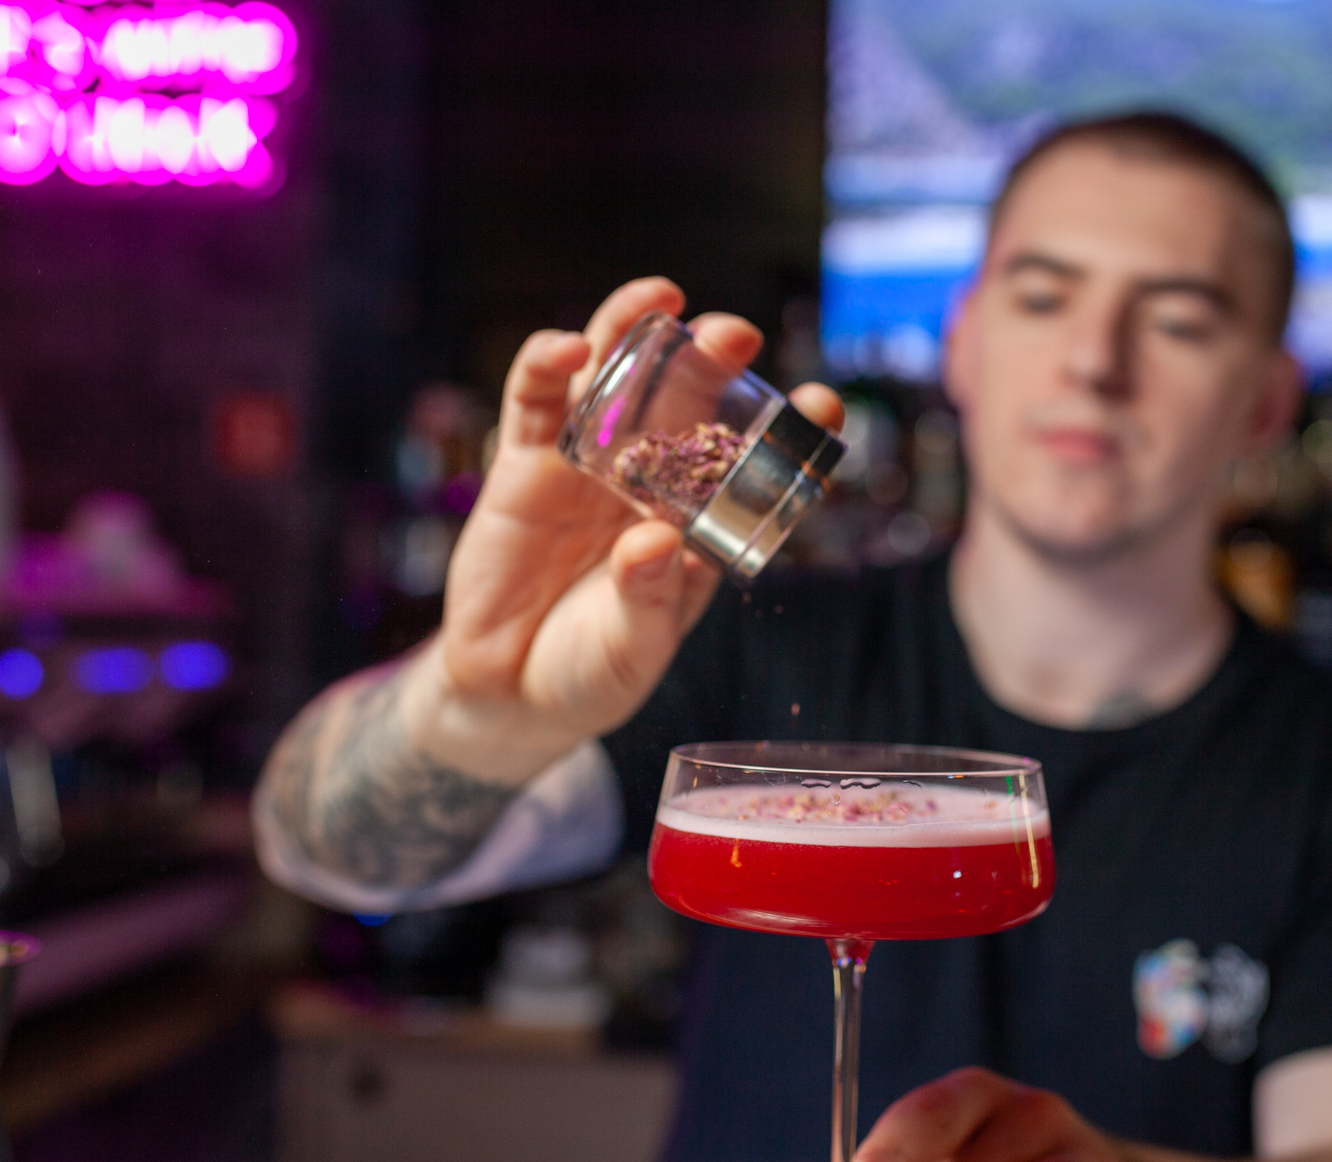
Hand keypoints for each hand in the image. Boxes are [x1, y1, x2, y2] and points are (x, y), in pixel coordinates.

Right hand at [435, 277, 842, 751]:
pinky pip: (536, 400)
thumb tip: (655, 540)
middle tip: (737, 335)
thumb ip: (648, 597)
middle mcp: (650, 479)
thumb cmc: (590, 672)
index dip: (790, 429)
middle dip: (714, 359)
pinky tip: (570, 349)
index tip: (824, 403)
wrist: (507, 694)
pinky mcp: (525, 464)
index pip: (754, 461)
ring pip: (615, 378)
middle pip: (686, 398)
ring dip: (635, 330)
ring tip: (659, 298)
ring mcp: (588, 465)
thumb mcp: (632, 648)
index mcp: (699, 521)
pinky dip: (548, 364)